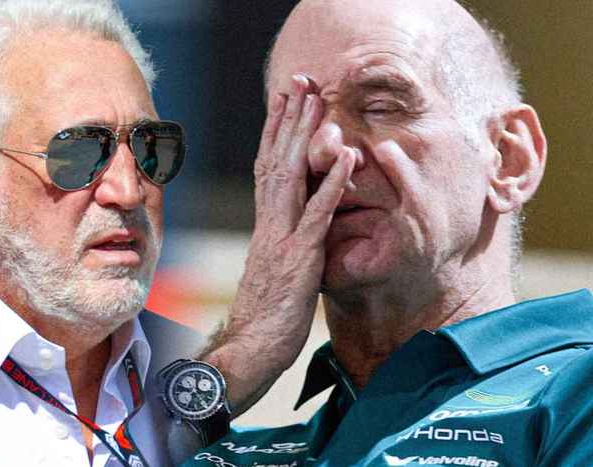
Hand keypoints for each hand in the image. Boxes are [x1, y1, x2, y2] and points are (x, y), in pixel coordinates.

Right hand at [201, 74, 359, 416]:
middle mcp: (269, 224)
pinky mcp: (298, 259)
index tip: (285, 101)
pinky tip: (345, 157)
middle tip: (300, 81)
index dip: (276, 132)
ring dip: (304, 136)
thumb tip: (297, 226)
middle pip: (276, 161)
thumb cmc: (266, 314)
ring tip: (318, 101)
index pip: (268, 168)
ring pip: (290, 177)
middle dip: (288, 119)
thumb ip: (285, 241)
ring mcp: (282, 239)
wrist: (251, 348)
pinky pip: (316, 215)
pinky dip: (330, 184)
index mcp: (266, 226)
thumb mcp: (276, 270)